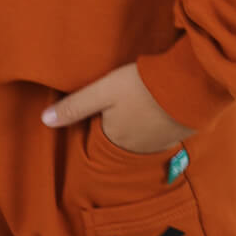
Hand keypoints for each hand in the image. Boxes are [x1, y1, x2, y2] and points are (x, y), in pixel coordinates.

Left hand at [40, 62, 190, 153]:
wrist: (191, 85)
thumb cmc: (142, 86)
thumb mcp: (103, 90)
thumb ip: (75, 105)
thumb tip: (44, 121)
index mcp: (115, 139)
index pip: (99, 132)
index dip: (99, 115)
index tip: (102, 100)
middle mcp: (137, 149)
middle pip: (121, 135)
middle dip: (120, 120)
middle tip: (124, 98)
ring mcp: (161, 144)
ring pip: (143, 134)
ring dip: (141, 121)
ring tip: (142, 100)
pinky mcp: (180, 134)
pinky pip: (162, 131)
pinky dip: (159, 120)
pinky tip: (162, 104)